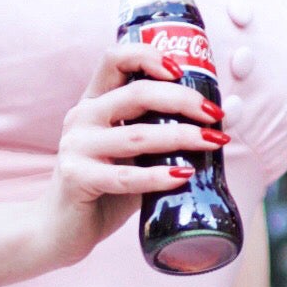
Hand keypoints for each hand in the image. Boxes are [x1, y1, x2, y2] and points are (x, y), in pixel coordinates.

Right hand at [32, 35, 227, 270]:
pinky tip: (184, 176)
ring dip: (181, 136)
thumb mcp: (135, 156)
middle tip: (214, 115)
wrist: (62, 229)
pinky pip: (125, 176)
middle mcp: (82, 117)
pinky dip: (158, 176)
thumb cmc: (104, 189)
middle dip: (182, 100)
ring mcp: (76, 147)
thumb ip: (164, 137)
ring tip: (212, 141)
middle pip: (136, 94)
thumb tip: (224, 120)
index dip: (149, 56)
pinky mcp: (77, 177)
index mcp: (94, 101)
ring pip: (137, 135)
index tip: (182, 71)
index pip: (115, 59)